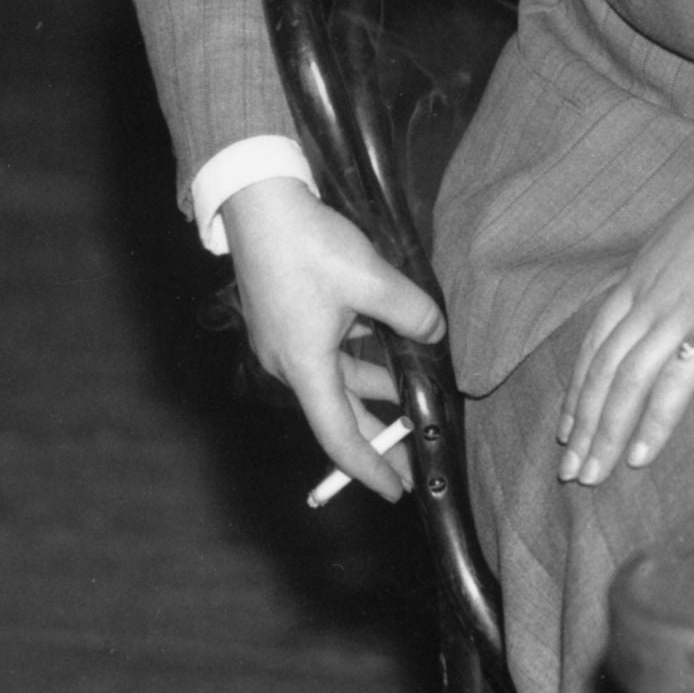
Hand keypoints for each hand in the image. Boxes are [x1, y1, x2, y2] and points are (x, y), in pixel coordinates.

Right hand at [220, 177, 445, 502]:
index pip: (340, 434)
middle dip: (379, 434)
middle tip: (414, 455)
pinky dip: (361, 358)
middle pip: (340, 411)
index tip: (396, 490)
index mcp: (305, 366)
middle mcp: (289, 363)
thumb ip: (412, 314)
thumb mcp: (372, 279)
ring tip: (416, 392)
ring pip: (338, 378)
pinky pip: (329, 353)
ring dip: (376, 387)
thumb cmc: (308, 244)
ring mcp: (284, 342)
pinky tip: (391, 347)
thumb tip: (435, 333)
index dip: (369, 466)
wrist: (258, 203)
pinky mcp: (286, 320)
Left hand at [559, 110, 693, 484]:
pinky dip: (651, 425)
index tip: (566, 426)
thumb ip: (683, 267)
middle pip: (598, 372)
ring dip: (603, 435)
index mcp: (639, 277)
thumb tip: (690, 283)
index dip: (577, 389)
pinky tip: (640, 458)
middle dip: (580, 425)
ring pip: (622, 386)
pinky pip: (670, 387)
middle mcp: (646, 300)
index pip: (593, 343)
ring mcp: (674, 314)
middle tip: (567, 470)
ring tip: (591, 477)